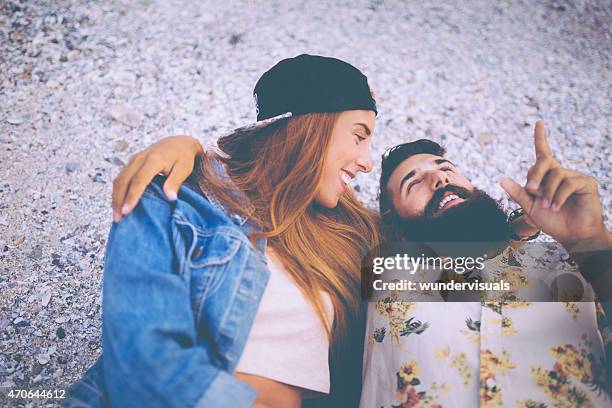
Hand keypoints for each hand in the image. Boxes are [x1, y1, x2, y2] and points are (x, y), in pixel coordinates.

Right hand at [112, 136, 202, 222]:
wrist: (179, 142)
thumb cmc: (184, 157)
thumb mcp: (184, 168)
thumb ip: (175, 182)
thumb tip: (170, 198)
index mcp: (154, 159)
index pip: (139, 180)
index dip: (132, 196)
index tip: (127, 211)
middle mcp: (140, 158)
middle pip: (123, 180)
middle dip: (118, 200)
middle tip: (118, 219)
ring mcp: (134, 160)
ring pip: (119, 180)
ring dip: (115, 197)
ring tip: (116, 215)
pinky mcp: (132, 163)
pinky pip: (121, 178)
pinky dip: (118, 192)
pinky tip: (119, 204)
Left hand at [500, 121, 606, 248]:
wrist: (571, 235)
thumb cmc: (552, 222)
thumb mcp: (529, 208)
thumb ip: (518, 193)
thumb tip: (502, 179)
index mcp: (547, 177)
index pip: (543, 154)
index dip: (541, 138)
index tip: (539, 122)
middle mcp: (561, 173)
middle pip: (544, 162)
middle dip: (535, 174)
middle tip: (531, 189)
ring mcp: (574, 176)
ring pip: (555, 174)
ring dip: (548, 193)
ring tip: (547, 206)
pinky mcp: (586, 183)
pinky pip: (568, 182)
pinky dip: (558, 196)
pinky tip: (556, 206)